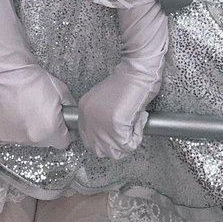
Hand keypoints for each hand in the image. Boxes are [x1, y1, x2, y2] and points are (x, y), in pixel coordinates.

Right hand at [0, 64, 74, 148]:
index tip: (60, 123)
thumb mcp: (61, 90)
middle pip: (46, 141)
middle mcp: (34, 138)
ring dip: (31, 129)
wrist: (9, 73)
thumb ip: (69, 108)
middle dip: (47, 129)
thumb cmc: (32, 79)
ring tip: (27, 110)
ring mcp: (17, 138)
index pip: (64, 141)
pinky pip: (14, 136)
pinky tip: (17, 113)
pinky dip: (15, 128)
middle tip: (42, 111)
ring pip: (30, 140)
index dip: (63, 130)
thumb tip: (71, 115)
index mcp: (51, 129)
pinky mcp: (2, 135)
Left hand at [77, 0, 167, 159]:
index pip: (89, 140)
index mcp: (84, 110)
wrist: (137, 69)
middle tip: (128, 130)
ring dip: (128, 141)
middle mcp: (88, 118)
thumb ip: (101, 118)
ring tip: (134, 122)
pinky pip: (129, 145)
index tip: (119, 132)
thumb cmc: (128, 81)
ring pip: (114, 152)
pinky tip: (138, 117)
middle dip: (116, 145)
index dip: (107, 140)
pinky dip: (138, 134)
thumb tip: (110, 135)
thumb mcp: (105, 101)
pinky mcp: (115, 127)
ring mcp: (100, 124)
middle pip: (99, 150)